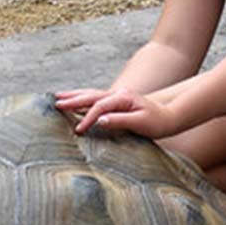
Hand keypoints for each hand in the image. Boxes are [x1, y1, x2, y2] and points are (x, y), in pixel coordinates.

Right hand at [57, 87, 178, 137]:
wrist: (169, 117)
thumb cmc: (156, 122)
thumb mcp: (140, 123)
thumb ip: (119, 121)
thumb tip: (100, 120)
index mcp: (123, 98)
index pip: (100, 107)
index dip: (87, 118)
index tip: (78, 130)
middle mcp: (118, 94)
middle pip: (91, 95)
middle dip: (73, 100)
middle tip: (56, 104)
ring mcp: (116, 96)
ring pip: (91, 94)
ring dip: (74, 96)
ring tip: (58, 98)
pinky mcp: (115, 101)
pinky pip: (95, 98)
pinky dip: (82, 98)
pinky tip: (74, 101)